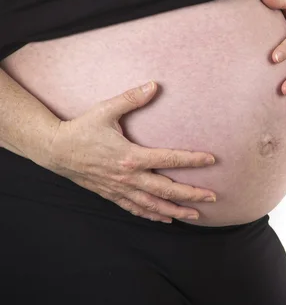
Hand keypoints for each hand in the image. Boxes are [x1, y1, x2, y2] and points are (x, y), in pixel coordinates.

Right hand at [44, 81, 216, 223]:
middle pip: (166, 189)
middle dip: (191, 194)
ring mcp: (119, 188)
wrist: (54, 149)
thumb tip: (154, 85)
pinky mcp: (111, 194)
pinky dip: (152, 215)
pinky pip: (135, 209)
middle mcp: (127, 177)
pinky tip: (165, 219)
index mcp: (130, 156)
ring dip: (175, 210)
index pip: (168, 159)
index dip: (192, 160)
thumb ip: (131, 98)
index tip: (211, 159)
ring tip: (195, 215)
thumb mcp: (105, 110)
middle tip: (212, 198)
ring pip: (153, 205)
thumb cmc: (81, 128)